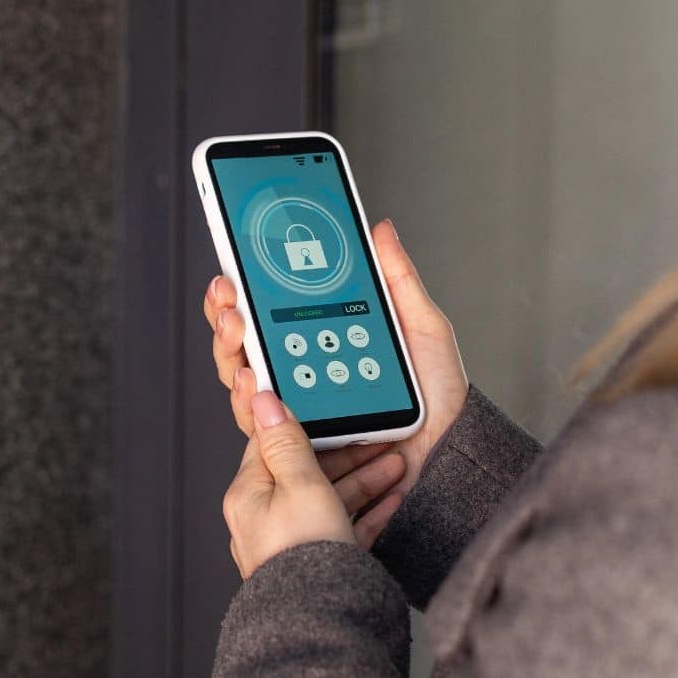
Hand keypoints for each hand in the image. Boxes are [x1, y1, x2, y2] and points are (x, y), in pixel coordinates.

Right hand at [204, 218, 468, 537]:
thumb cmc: (440, 393)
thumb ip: (398, 279)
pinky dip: (248, 401)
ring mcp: (301, 414)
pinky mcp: (304, 447)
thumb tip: (380, 229)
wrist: (451, 445)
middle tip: (228, 298)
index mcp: (325, 343)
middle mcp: (304, 378)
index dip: (242, 294)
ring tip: (235, 330)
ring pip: (244, 385)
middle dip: (226, 319)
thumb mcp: (422, 326)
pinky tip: (251, 378)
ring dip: (229, 353)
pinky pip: (265, 428)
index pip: (270, 317)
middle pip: (245, 349)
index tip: (231, 270)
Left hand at [224, 388, 395, 577]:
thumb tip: (261, 401)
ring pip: (330, 498)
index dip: (305, 422)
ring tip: (397, 464)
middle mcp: (264, 519)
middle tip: (378, 436)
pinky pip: (343, 527)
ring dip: (365, 479)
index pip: (272, 443)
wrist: (322, 619)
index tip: (330, 407)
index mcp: (249, 495)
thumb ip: (286, 442)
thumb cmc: (304, 555)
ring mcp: (292, 543)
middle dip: (347, 453)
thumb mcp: (300, 484)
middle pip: (307, 471)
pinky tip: (393, 500)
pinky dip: (368, 511)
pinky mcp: (316, 563)